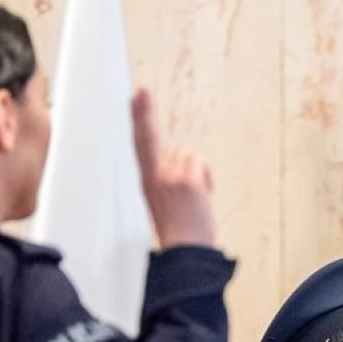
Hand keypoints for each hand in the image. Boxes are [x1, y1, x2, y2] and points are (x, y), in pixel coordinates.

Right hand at [131, 87, 214, 248]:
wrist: (185, 250)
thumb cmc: (180, 229)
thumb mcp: (168, 199)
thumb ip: (171, 175)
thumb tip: (184, 156)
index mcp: (147, 180)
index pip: (140, 143)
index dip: (139, 117)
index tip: (137, 93)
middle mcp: (153, 175)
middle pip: (152, 136)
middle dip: (144, 112)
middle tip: (139, 91)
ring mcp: (168, 176)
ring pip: (187, 154)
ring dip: (196, 171)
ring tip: (191, 197)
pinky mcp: (185, 180)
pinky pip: (200, 164)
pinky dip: (205, 178)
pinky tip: (200, 197)